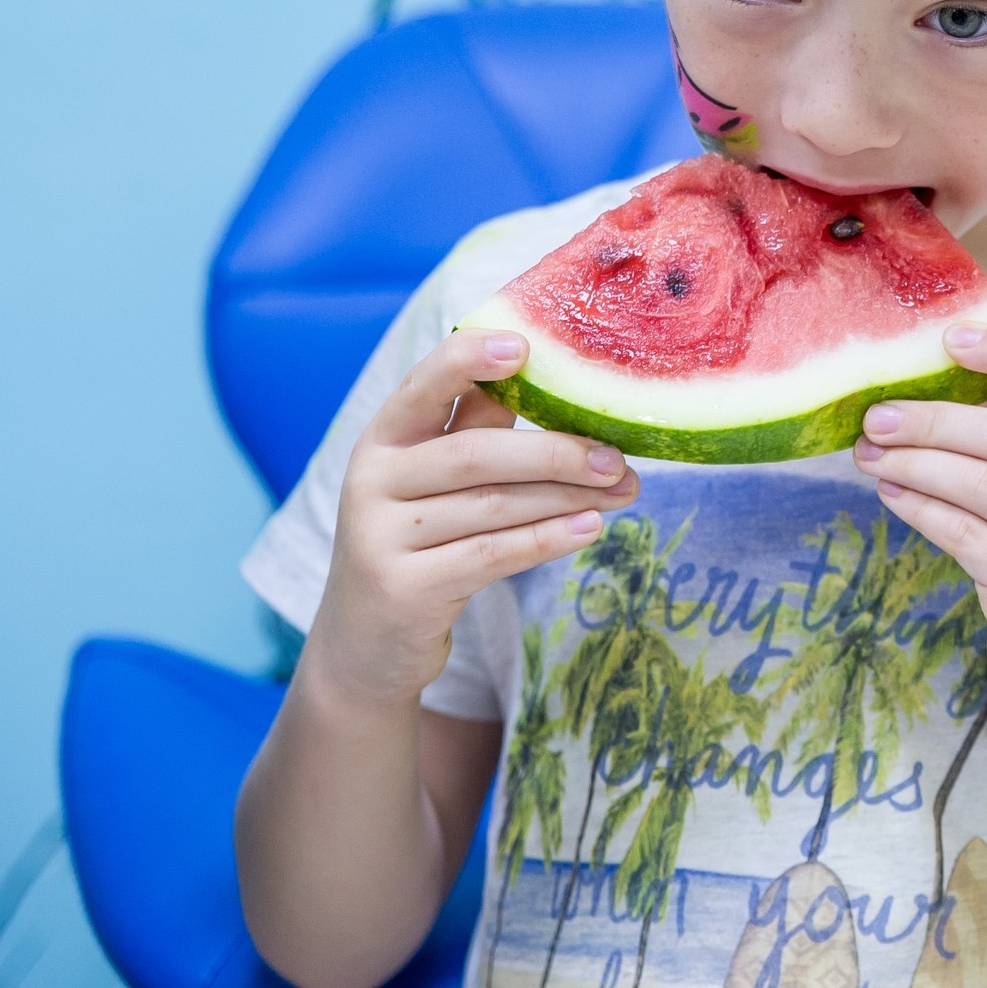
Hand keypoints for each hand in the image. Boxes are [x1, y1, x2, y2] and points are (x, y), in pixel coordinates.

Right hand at [303, 329, 636, 711]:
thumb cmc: (417, 543)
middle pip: (476, 454)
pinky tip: (589, 529)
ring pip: (494, 506)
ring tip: (622, 492)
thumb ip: (476, 433)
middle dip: (556, 453)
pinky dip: (547, 539)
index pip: (424, 384)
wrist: (364, 642)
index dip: (470, 360)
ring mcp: (380, 537)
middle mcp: (371, 480)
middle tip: (618, 459)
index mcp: (382, 438)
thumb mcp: (430, 483)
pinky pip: (491, 555)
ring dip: (567, 497)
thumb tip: (558, 387)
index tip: (524, 346)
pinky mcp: (403, 589)